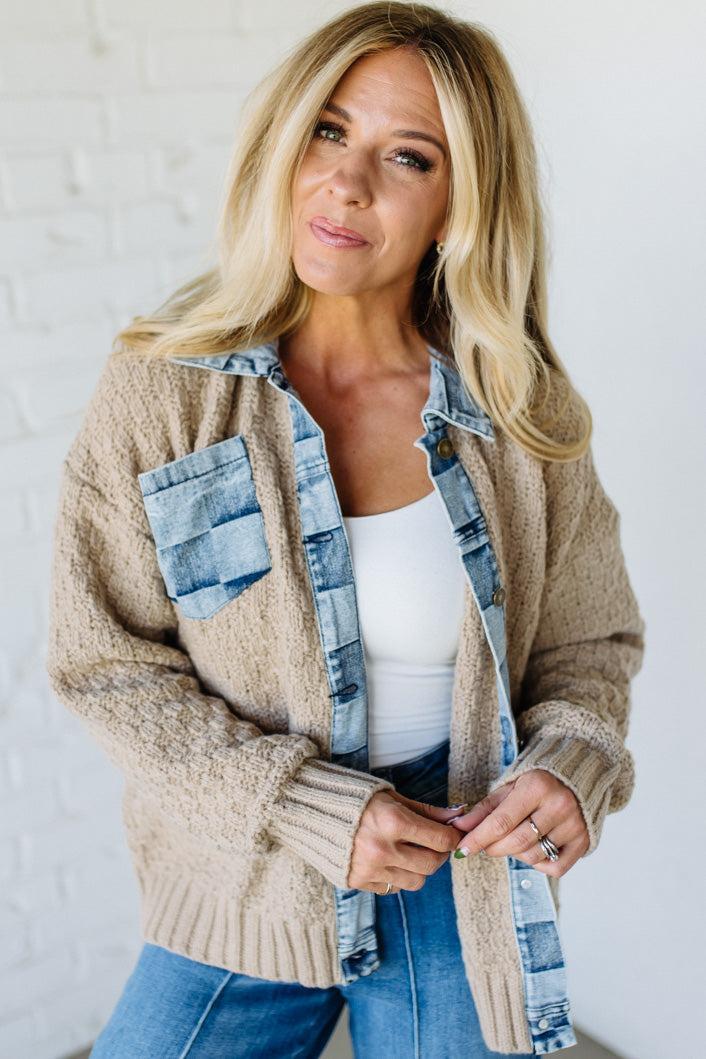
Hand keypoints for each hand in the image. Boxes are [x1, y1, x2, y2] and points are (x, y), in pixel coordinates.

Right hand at [349, 790, 464, 893]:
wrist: (311, 810)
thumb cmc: (356, 798)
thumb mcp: (392, 797)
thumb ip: (426, 811)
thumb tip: (457, 816)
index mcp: (392, 821)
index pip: (440, 840)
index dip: (452, 836)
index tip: (452, 833)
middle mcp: (382, 849)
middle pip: (431, 865)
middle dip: (439, 854)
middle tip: (434, 843)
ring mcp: (369, 869)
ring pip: (416, 882)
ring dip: (420, 868)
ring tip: (411, 851)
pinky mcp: (358, 882)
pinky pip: (392, 888)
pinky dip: (398, 876)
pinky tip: (390, 859)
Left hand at [447, 769, 589, 876]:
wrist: (577, 776)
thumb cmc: (538, 782)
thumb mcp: (510, 787)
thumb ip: (485, 809)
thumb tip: (459, 827)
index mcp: (537, 787)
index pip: (501, 822)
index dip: (478, 838)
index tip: (462, 849)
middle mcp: (559, 806)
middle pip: (516, 842)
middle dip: (493, 848)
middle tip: (485, 844)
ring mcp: (574, 826)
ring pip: (533, 856)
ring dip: (514, 854)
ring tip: (513, 839)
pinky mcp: (584, 842)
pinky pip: (554, 868)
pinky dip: (538, 864)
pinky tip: (534, 848)